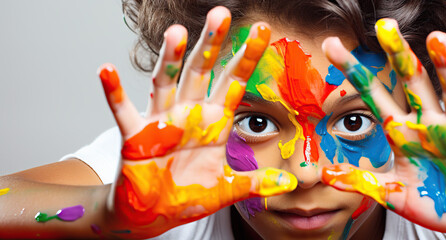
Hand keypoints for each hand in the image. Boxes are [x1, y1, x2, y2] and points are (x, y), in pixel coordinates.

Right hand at [98, 7, 295, 236]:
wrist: (154, 214)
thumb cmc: (188, 195)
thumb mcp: (227, 189)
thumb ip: (256, 182)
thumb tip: (289, 184)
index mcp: (213, 122)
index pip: (233, 82)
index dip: (246, 58)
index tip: (262, 31)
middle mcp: (188, 114)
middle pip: (201, 71)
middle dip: (211, 44)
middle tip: (221, 14)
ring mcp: (161, 123)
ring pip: (166, 83)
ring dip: (170, 58)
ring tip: (177, 32)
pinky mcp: (135, 138)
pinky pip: (123, 111)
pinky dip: (114, 91)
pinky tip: (106, 69)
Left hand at [321, 18, 445, 237]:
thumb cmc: (435, 203)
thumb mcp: (394, 194)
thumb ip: (364, 181)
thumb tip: (325, 175)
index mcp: (403, 133)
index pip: (375, 95)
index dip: (354, 71)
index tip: (332, 46)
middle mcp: (429, 124)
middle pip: (412, 82)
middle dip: (399, 56)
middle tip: (386, 27)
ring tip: (436, 39)